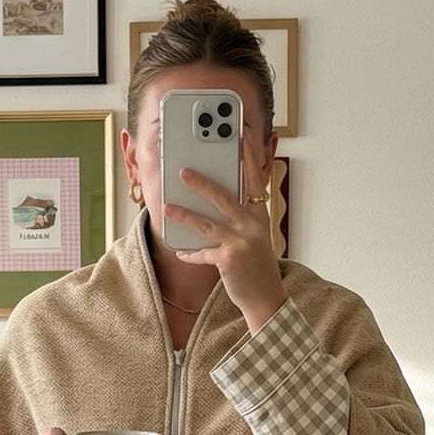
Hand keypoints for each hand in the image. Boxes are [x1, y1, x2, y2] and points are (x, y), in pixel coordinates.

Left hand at [162, 132, 284, 333]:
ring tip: (167, 207)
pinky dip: (191, 253)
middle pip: (223, 197)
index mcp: (259, 215)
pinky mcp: (228, 260)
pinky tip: (180, 252)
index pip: (253, 180)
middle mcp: (252, 225)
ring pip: (206, 223)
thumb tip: (212, 204)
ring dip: (184, 214)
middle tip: (183, 171)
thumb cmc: (257, 267)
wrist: (266, 299)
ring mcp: (240, 242)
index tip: (239, 136)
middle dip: (201, 183)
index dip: (246, 157)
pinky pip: (202, 253)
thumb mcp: (255, 238)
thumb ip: (240, 219)